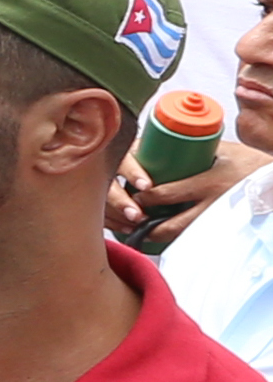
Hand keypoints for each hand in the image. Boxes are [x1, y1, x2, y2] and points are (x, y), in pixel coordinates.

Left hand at [112, 138, 262, 242]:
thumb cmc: (251, 163)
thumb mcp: (224, 151)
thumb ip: (195, 149)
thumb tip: (160, 140)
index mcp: (209, 182)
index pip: (165, 194)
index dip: (143, 198)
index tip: (133, 194)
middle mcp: (213, 205)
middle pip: (170, 224)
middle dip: (145, 226)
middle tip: (131, 220)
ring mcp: (220, 221)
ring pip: (182, 237)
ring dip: (159, 238)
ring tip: (142, 234)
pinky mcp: (225, 230)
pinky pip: (196, 240)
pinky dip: (178, 241)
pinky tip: (164, 240)